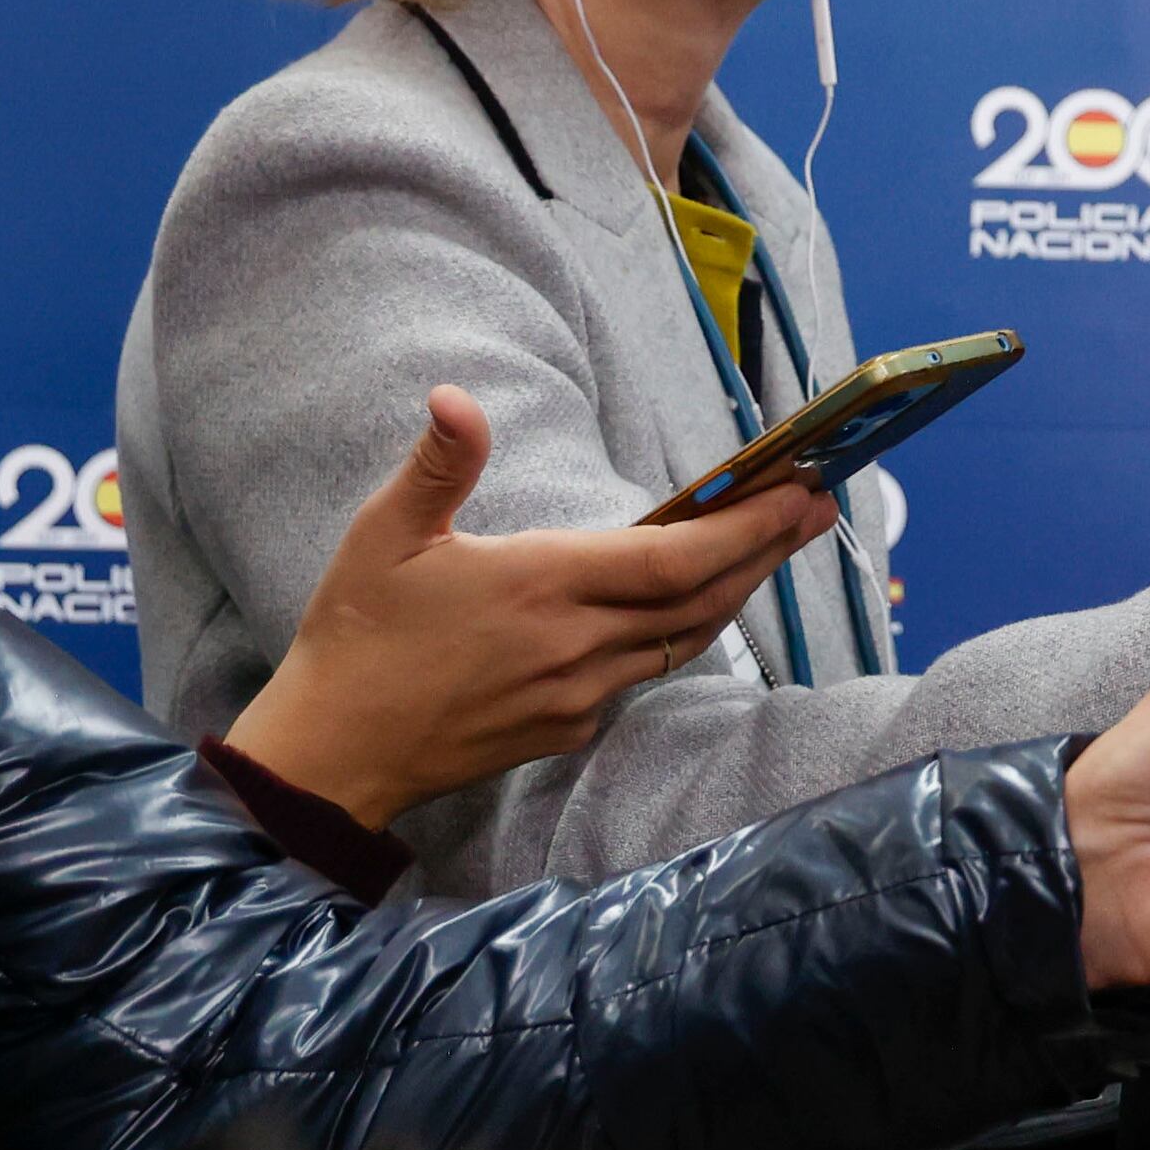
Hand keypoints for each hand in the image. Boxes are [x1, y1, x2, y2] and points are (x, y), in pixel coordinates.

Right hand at [219, 389, 832, 827]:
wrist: (333, 752)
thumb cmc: (355, 637)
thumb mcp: (384, 534)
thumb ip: (438, 465)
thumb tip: (455, 397)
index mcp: (542, 584)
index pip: (676, 556)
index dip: (749, 527)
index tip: (799, 493)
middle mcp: (577, 643)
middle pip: (702, 598)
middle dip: (766, 552)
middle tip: (816, 510)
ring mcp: (578, 694)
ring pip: (681, 640)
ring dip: (731, 594)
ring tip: (769, 551)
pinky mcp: (567, 729)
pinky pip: (637, 677)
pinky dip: (672, 638)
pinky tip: (680, 612)